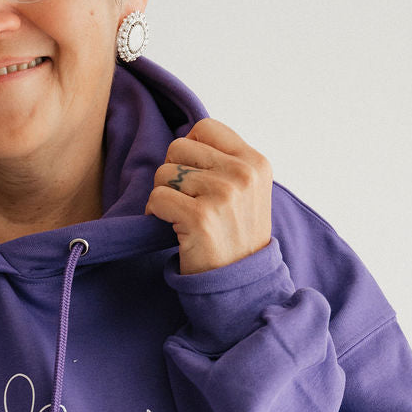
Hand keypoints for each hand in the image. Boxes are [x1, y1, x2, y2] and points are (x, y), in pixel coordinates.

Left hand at [145, 119, 272, 274]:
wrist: (241, 283)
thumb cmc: (236, 236)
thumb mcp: (247, 191)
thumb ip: (225, 162)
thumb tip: (186, 139)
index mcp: (256, 162)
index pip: (205, 128)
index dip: (189, 150)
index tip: (193, 176)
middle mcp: (243, 174)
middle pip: (178, 148)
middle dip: (173, 174)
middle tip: (185, 201)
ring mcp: (223, 194)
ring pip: (164, 173)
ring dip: (164, 196)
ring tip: (182, 216)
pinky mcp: (201, 217)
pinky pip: (157, 197)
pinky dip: (155, 213)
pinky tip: (171, 228)